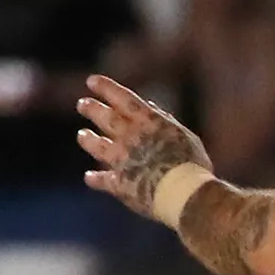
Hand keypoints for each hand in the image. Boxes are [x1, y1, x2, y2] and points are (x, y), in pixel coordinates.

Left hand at [76, 75, 212, 218]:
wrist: (184, 193)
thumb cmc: (192, 164)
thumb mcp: (186, 136)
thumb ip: (166, 121)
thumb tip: (150, 107)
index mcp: (148, 123)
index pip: (122, 98)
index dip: (106, 88)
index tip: (91, 81)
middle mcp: (130, 137)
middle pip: (105, 118)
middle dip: (92, 109)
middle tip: (81, 104)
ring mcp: (121, 160)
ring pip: (97, 146)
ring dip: (88, 139)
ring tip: (82, 135)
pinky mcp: (118, 184)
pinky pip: (102, 180)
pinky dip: (95, 179)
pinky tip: (89, 178)